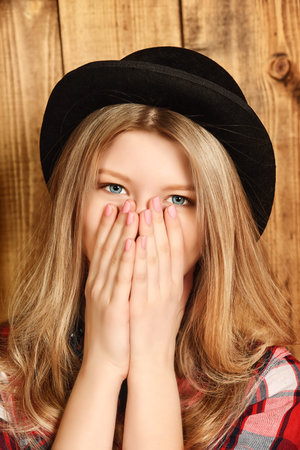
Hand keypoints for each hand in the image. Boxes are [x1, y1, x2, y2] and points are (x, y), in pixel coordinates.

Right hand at [83, 200, 137, 379]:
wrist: (106, 361)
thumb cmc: (116, 330)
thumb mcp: (116, 301)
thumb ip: (122, 281)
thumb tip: (133, 263)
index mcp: (100, 282)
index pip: (106, 248)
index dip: (112, 226)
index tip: (119, 206)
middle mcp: (99, 284)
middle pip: (110, 248)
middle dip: (119, 223)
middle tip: (127, 200)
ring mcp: (104, 295)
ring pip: (115, 258)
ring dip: (124, 233)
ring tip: (132, 211)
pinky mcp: (113, 307)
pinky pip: (122, 279)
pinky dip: (126, 259)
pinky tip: (131, 242)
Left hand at [128, 196, 188, 370]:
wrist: (150, 361)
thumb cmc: (160, 331)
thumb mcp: (175, 305)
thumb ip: (181, 284)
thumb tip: (186, 265)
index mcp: (174, 287)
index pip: (175, 251)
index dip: (173, 228)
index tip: (169, 208)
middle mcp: (167, 289)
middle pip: (164, 250)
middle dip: (159, 223)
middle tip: (156, 199)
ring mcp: (153, 297)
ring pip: (151, 259)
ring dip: (147, 233)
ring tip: (144, 210)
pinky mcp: (138, 306)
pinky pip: (137, 278)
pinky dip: (136, 258)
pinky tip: (133, 240)